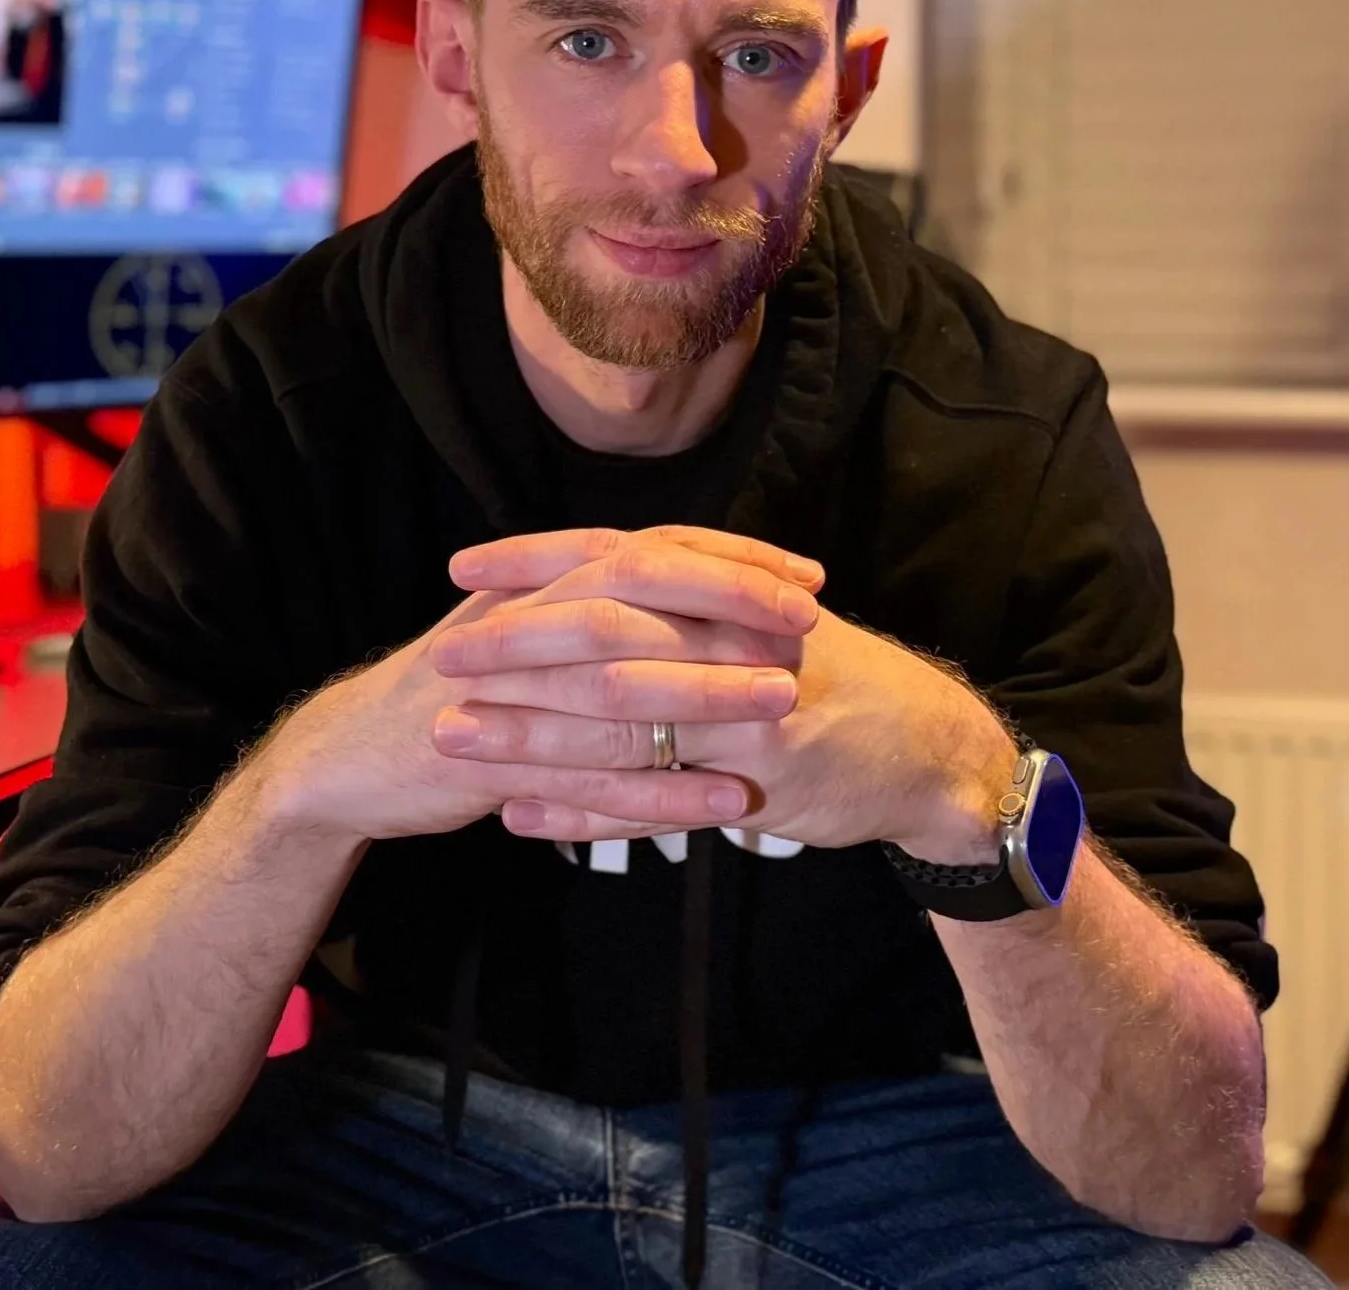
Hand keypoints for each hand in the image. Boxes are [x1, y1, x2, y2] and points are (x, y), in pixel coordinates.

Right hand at [258, 527, 817, 844]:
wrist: (348, 755)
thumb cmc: (457, 692)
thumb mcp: (523, 633)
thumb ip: (592, 609)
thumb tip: (688, 590)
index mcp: (539, 587)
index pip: (648, 551)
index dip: (729, 558)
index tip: (803, 575)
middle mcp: (525, 622)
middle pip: (638, 597)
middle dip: (729, 606)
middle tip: (809, 624)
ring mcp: (506, 692)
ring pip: (619, 686)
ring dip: (707, 693)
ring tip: (786, 705)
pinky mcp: (493, 762)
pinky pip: (589, 779)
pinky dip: (662, 793)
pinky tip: (723, 804)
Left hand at [443, 532, 1015, 857]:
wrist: (932, 749)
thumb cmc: (834, 678)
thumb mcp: (767, 618)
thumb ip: (691, 599)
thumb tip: (595, 575)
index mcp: (727, 592)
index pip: (615, 561)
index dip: (535, 562)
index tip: (462, 569)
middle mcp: (734, 640)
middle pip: (606, 634)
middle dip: (516, 645)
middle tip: (442, 655)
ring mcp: (747, 714)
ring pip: (620, 719)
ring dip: (529, 730)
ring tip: (454, 735)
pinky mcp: (758, 783)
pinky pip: (655, 800)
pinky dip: (584, 809)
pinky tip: (521, 815)